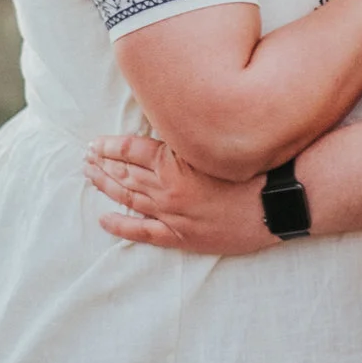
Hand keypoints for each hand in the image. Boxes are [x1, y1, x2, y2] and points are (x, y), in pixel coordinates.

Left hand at [87, 133, 272, 255]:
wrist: (275, 203)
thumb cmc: (254, 168)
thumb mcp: (215, 144)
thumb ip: (187, 137)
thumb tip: (164, 126)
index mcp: (174, 163)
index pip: (130, 150)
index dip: (109, 147)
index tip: (95, 143)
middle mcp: (167, 189)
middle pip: (124, 174)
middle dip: (101, 165)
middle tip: (85, 158)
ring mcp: (172, 214)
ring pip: (129, 198)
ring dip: (106, 186)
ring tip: (89, 176)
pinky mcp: (181, 236)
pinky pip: (143, 233)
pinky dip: (122, 227)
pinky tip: (104, 219)